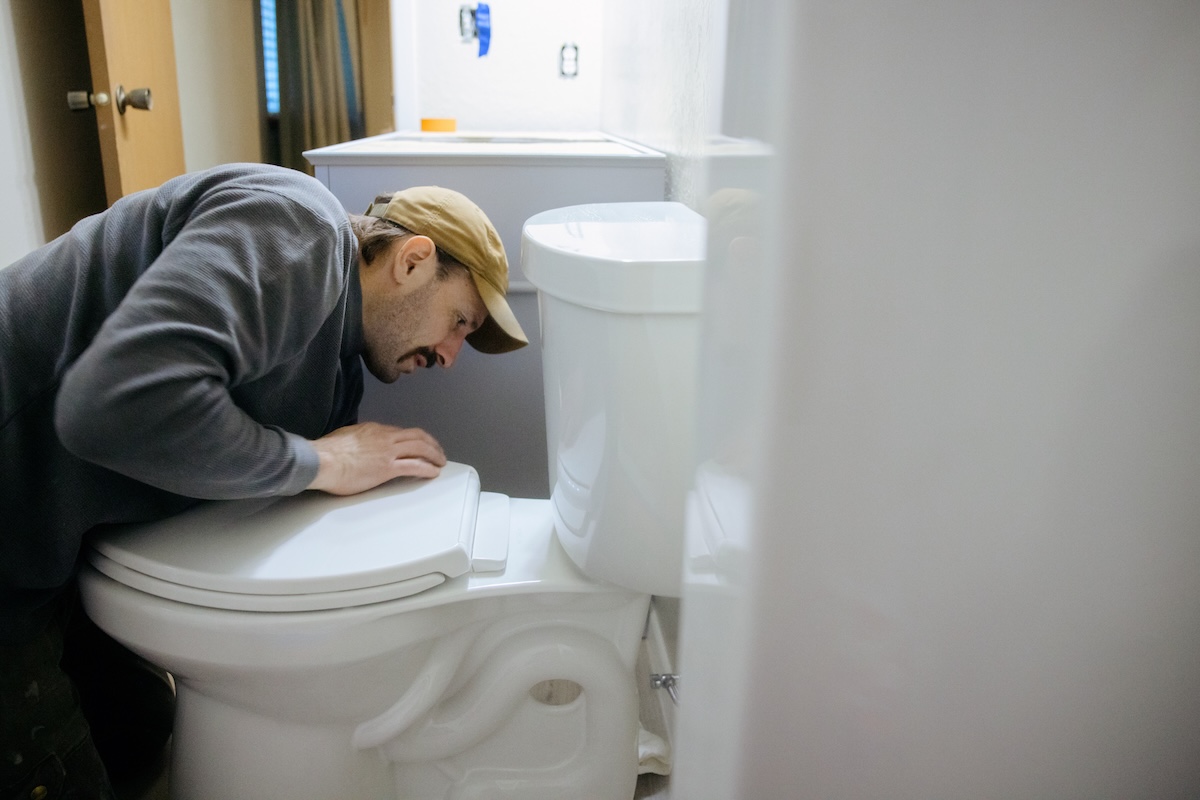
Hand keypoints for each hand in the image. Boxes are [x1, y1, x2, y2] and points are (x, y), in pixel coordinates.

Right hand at [307, 422, 446, 495]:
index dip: (414, 439)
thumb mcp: (345, 437)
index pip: (401, 433)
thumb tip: (357, 445)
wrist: (321, 460)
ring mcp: (388, 452)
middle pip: (417, 436)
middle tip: (438, 452)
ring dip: (434, 456)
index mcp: (374, 430)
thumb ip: (357, 440)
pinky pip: (415, 466)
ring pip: (420, 448)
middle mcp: (385, 437)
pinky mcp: (387, 468)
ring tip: (440, 463)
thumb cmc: (326, 452)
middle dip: (431, 444)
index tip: (419, 445)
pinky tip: (433, 472)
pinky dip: (427, 468)